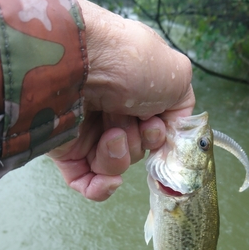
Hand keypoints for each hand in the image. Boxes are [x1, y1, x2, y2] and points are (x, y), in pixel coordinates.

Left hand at [47, 0, 194, 200]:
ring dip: (120, 155)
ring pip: (116, 166)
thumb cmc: (129, 63)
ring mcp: (88, 131)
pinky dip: (101, 187)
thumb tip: (172, 129)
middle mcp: (112, 111)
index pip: (155, 129)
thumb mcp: (177, 75)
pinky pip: (87, 183)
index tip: (155, 124)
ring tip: (110, 133)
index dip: (159, 134)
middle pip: (137, 148)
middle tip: (131, 119)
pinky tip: (109, 179)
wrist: (79, 63)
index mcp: (136, 93)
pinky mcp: (65, 151)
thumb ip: (183, 105)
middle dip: (139, 140)